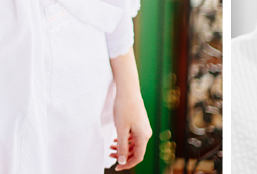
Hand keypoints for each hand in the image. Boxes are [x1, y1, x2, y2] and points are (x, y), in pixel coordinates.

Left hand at [108, 49, 151, 169]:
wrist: (128, 90)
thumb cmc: (124, 108)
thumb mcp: (121, 130)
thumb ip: (122, 147)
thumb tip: (122, 161)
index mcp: (143, 136)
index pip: (138, 157)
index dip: (127, 164)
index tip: (116, 167)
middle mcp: (146, 133)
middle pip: (136, 151)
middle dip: (124, 156)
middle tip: (110, 155)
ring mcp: (143, 127)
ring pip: (134, 144)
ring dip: (123, 147)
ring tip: (111, 147)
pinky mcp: (140, 123)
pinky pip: (134, 136)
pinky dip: (125, 140)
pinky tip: (116, 139)